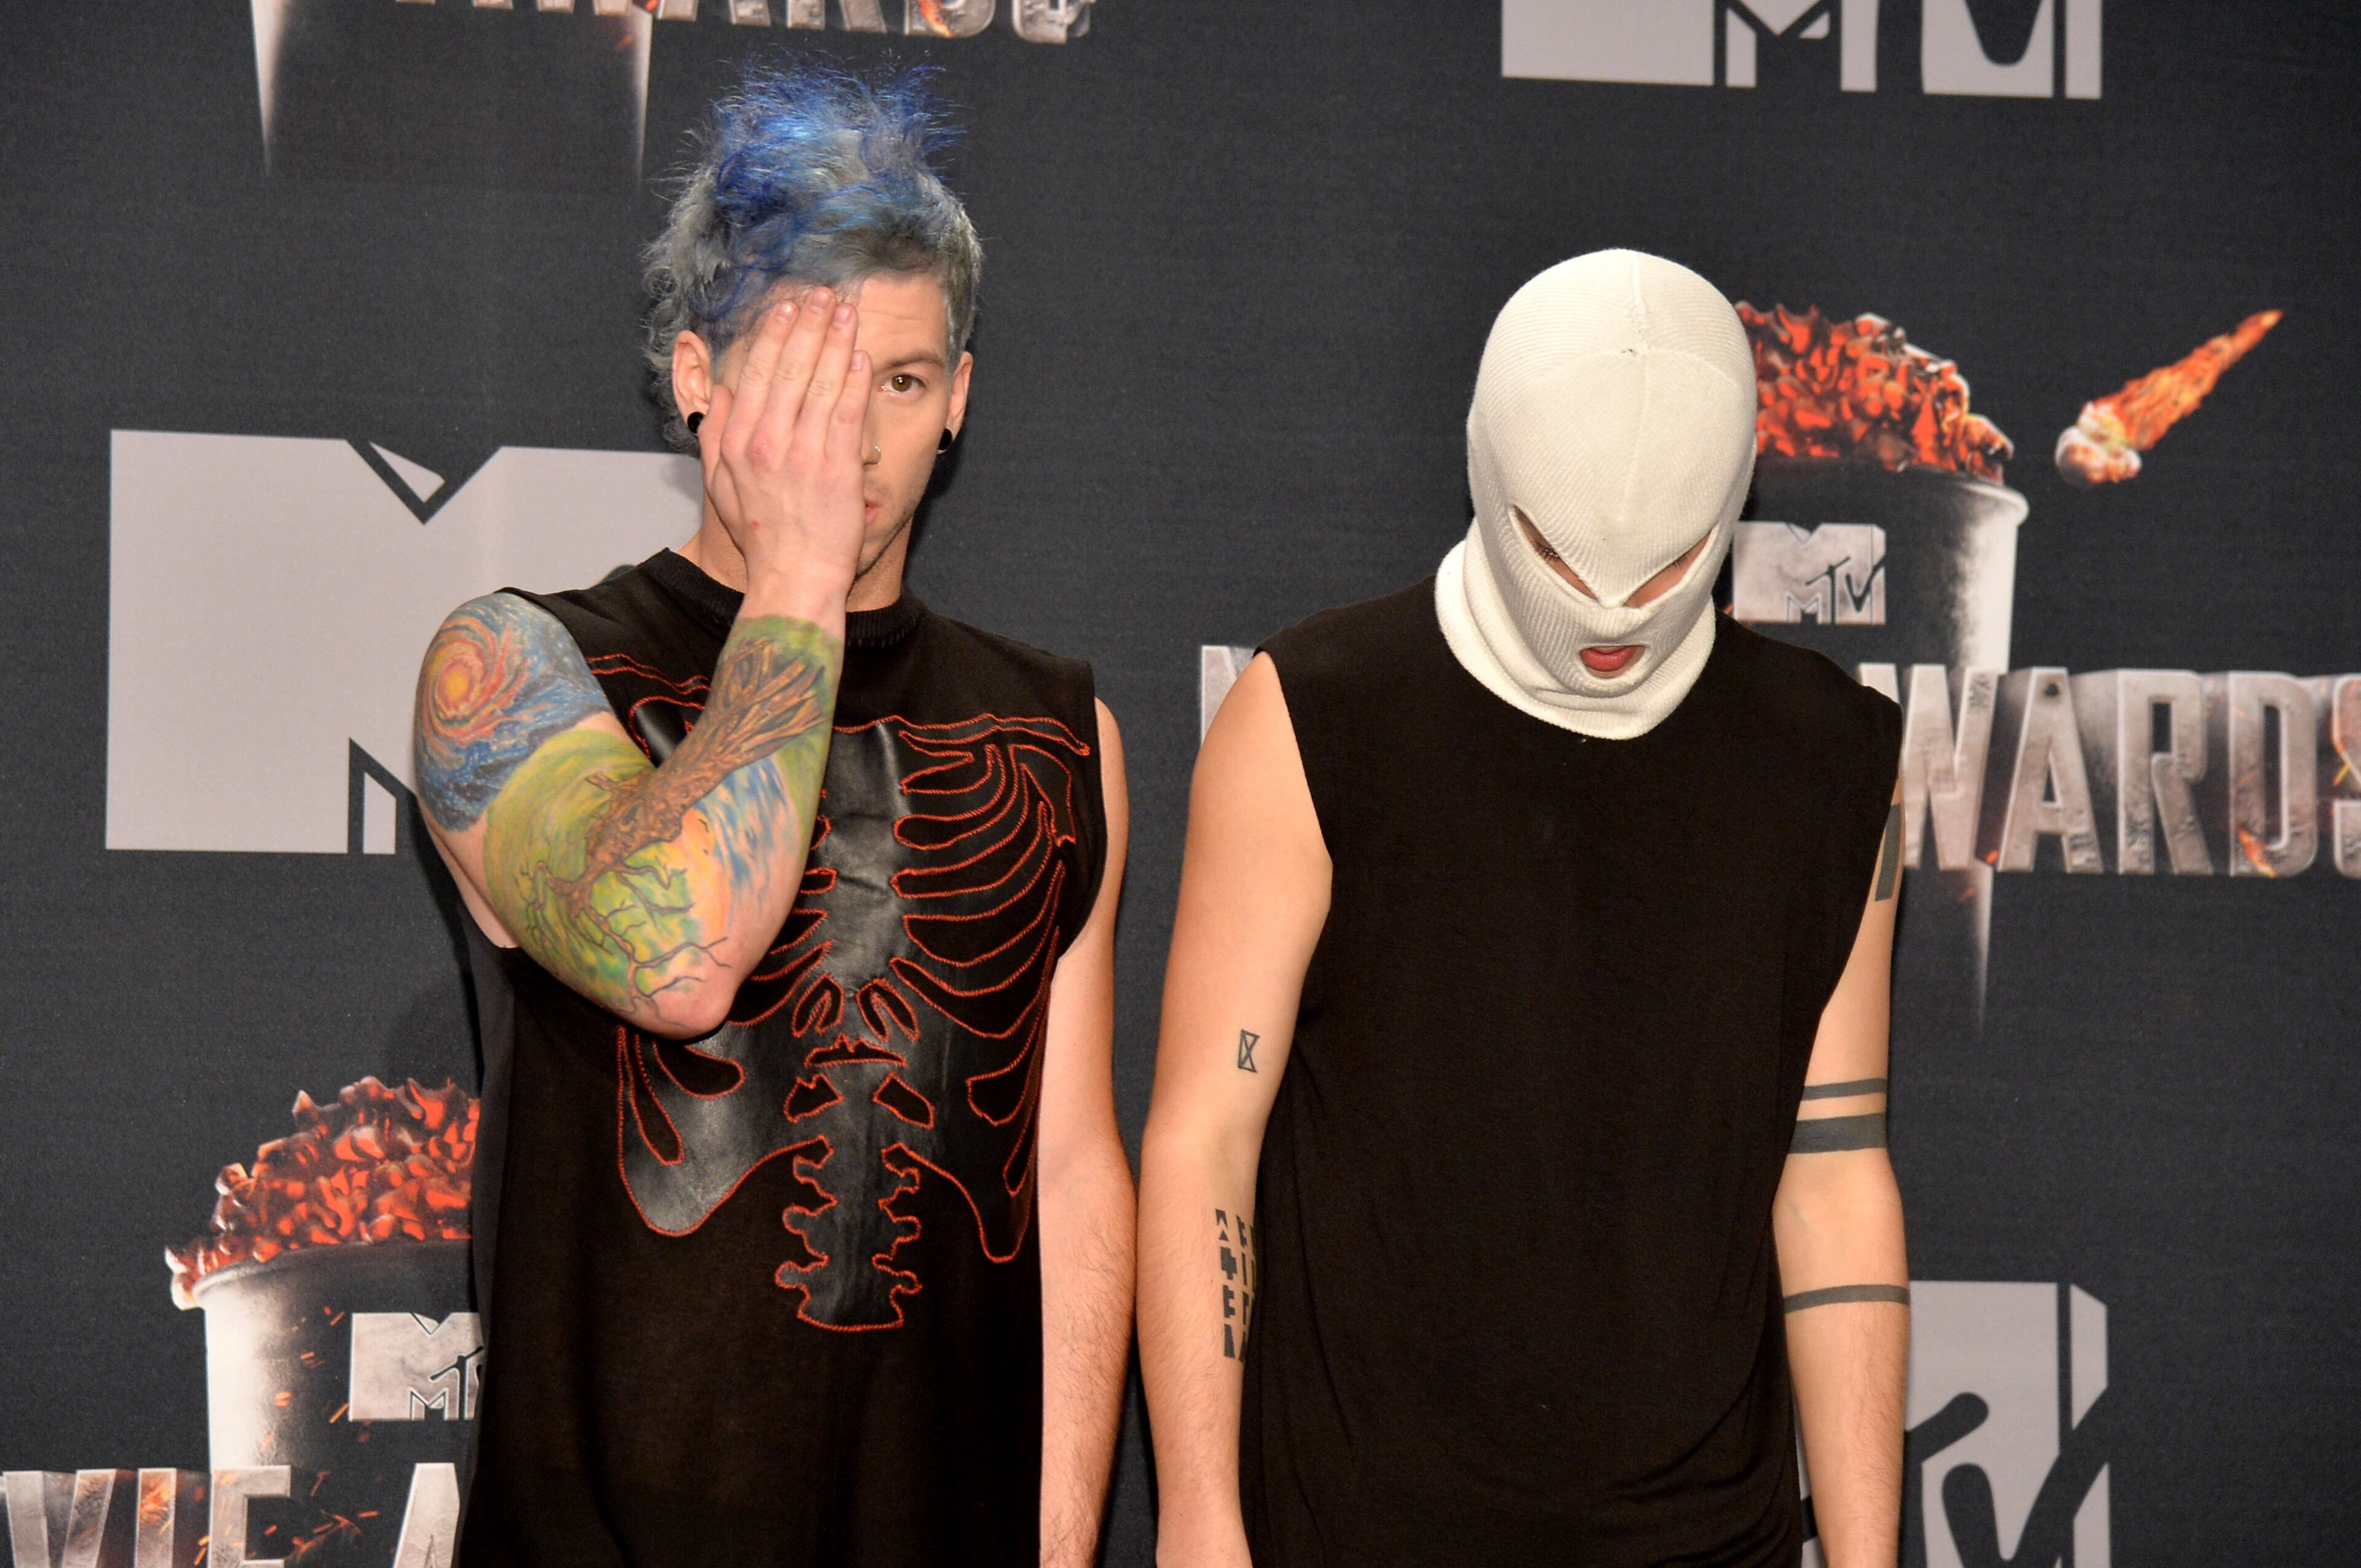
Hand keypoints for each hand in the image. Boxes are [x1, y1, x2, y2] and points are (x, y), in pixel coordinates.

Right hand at [698, 287, 871, 594]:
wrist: (792, 577)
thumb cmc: (761, 535)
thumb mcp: (721, 485)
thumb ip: (716, 436)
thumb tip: (720, 392)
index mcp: (740, 442)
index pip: (757, 375)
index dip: (774, 335)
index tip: (786, 307)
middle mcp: (769, 443)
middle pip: (791, 370)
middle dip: (808, 325)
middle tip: (822, 293)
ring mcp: (805, 455)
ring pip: (822, 385)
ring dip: (836, 342)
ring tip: (846, 312)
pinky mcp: (838, 470)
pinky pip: (848, 416)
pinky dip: (854, 383)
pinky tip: (861, 356)